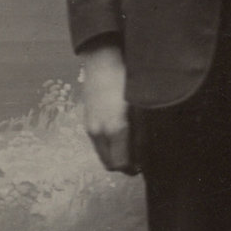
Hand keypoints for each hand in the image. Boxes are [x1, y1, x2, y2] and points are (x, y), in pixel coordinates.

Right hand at [81, 43, 136, 172]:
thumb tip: (144, 156)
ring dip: (115, 155)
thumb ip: (143, 134)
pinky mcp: (87, 120)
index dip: (133, 169)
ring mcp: (89, 126)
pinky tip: (120, 135)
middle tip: (139, 160)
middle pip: (109, 163)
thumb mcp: (142, 108)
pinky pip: (97, 142)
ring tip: (131, 147)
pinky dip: (108, 145)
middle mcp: (98, 131)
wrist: (103, 61)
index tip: (144, 166)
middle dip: (124, 165)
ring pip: (102, 153)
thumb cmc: (128, 81)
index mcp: (115, 129)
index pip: (121, 164)